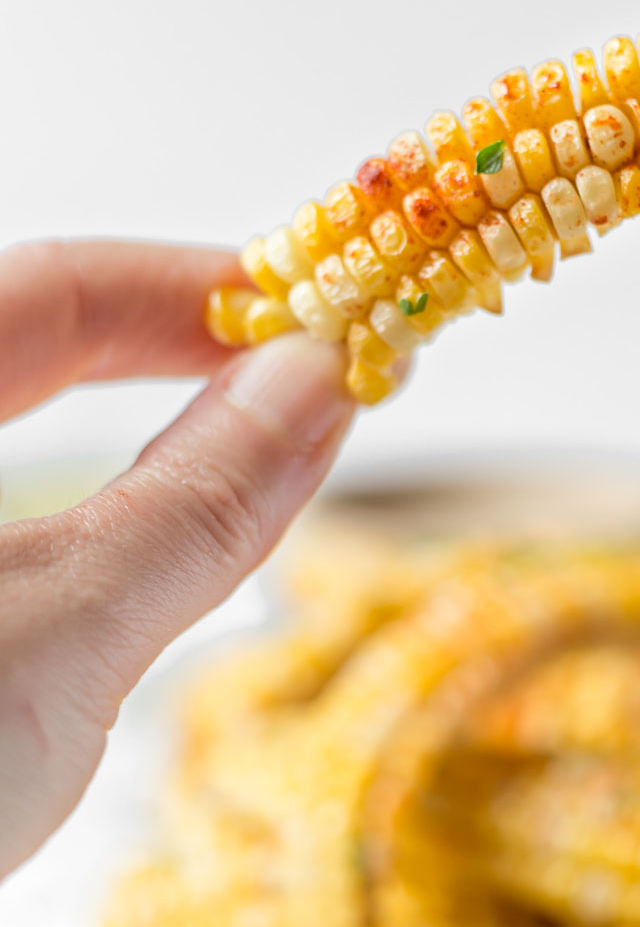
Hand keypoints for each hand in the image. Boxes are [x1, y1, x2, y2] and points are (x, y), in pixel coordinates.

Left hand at [0, 239, 395, 872]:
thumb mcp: (57, 638)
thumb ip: (196, 501)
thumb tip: (320, 380)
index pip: (48, 288)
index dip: (197, 287)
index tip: (319, 312)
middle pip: (19, 346)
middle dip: (169, 353)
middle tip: (306, 380)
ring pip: (5, 445)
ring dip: (134, 443)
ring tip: (254, 458)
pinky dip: (82, 532)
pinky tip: (142, 564)